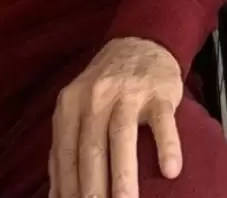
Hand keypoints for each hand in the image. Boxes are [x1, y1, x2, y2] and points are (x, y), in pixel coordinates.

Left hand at [49, 38, 182, 197]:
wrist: (140, 43)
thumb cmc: (105, 85)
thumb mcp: (76, 106)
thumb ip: (65, 145)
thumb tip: (55, 194)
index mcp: (71, 104)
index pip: (65, 155)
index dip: (67, 188)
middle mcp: (96, 96)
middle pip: (91, 149)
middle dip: (91, 190)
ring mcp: (129, 92)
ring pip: (121, 137)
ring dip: (123, 176)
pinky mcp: (159, 92)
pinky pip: (164, 122)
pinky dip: (167, 146)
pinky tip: (171, 170)